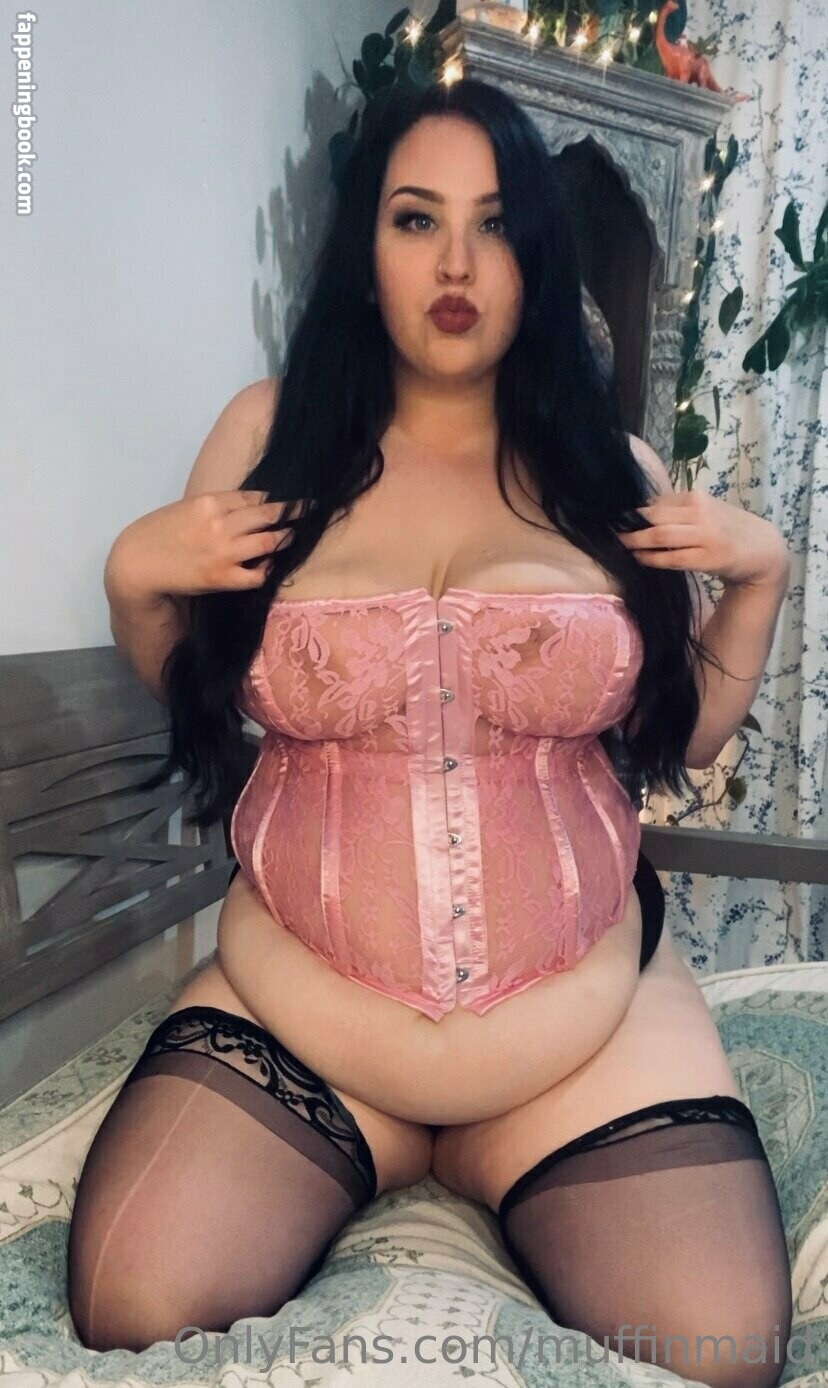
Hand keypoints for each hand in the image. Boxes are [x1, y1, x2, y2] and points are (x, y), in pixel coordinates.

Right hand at [106, 490, 293, 600]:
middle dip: (293, 511)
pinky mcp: (223, 578)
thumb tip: (243, 508)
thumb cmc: (157, 534)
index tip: (288, 500)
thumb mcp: (185, 508)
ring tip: (296, 535)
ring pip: (269, 541)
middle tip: (311, 509)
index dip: (275, 499)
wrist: (136, 563)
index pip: (254, 497)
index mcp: (210, 501)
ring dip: (286, 537)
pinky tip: (271, 566)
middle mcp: (221, 523)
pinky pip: (258, 574)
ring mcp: (224, 551)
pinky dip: (268, 569)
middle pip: (268, 514)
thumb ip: (213, 507)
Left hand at [615, 489, 789, 587]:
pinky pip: (672, 558)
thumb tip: (640, 513)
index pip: (657, 501)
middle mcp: (701, 513)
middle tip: (610, 531)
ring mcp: (706, 536)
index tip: (615, 517)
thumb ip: (678, 510)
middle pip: (655, 516)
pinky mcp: (709, 558)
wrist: (762, 550)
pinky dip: (652, 559)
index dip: (634, 511)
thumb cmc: (727, 529)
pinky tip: (639, 559)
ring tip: (620, 544)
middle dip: (629, 524)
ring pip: (661, 536)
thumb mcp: (706, 511)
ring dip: (636, 541)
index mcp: (697, 498)